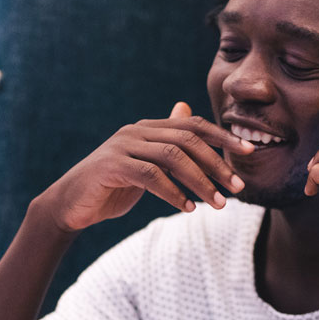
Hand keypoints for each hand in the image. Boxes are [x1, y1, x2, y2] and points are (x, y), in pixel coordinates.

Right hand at [33, 102, 254, 233]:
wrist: (70, 206)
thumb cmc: (111, 187)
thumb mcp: (144, 164)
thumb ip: (167, 142)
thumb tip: (186, 111)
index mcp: (148, 128)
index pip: (193, 126)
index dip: (223, 137)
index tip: (249, 151)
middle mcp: (136, 131)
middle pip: (187, 139)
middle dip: (217, 163)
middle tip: (237, 187)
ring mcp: (122, 147)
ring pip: (172, 157)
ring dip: (200, 181)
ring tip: (218, 204)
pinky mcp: (111, 166)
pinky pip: (150, 176)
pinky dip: (172, 193)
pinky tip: (186, 208)